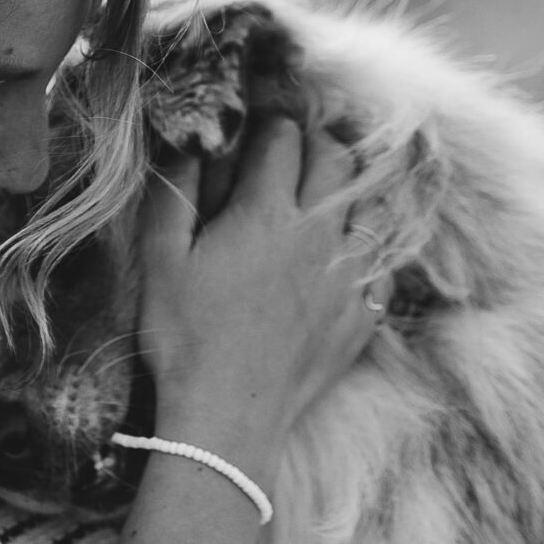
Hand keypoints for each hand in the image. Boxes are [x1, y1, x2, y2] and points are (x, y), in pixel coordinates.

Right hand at [136, 117, 383, 472]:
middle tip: (295, 150)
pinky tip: (345, 252)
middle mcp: (318, 235)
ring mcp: (348, 276)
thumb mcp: (160, 260)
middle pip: (337, 159)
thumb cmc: (184, 338)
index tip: (258, 129)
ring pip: (372, 204)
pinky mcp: (363, 314)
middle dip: (317, 143)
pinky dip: (369, 246)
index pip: (284, 138)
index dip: (270, 124)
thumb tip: (186, 141)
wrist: (228, 418)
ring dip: (351, 188)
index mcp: (265, 213)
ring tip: (327, 192)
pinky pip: (384, 262)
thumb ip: (175, 193)